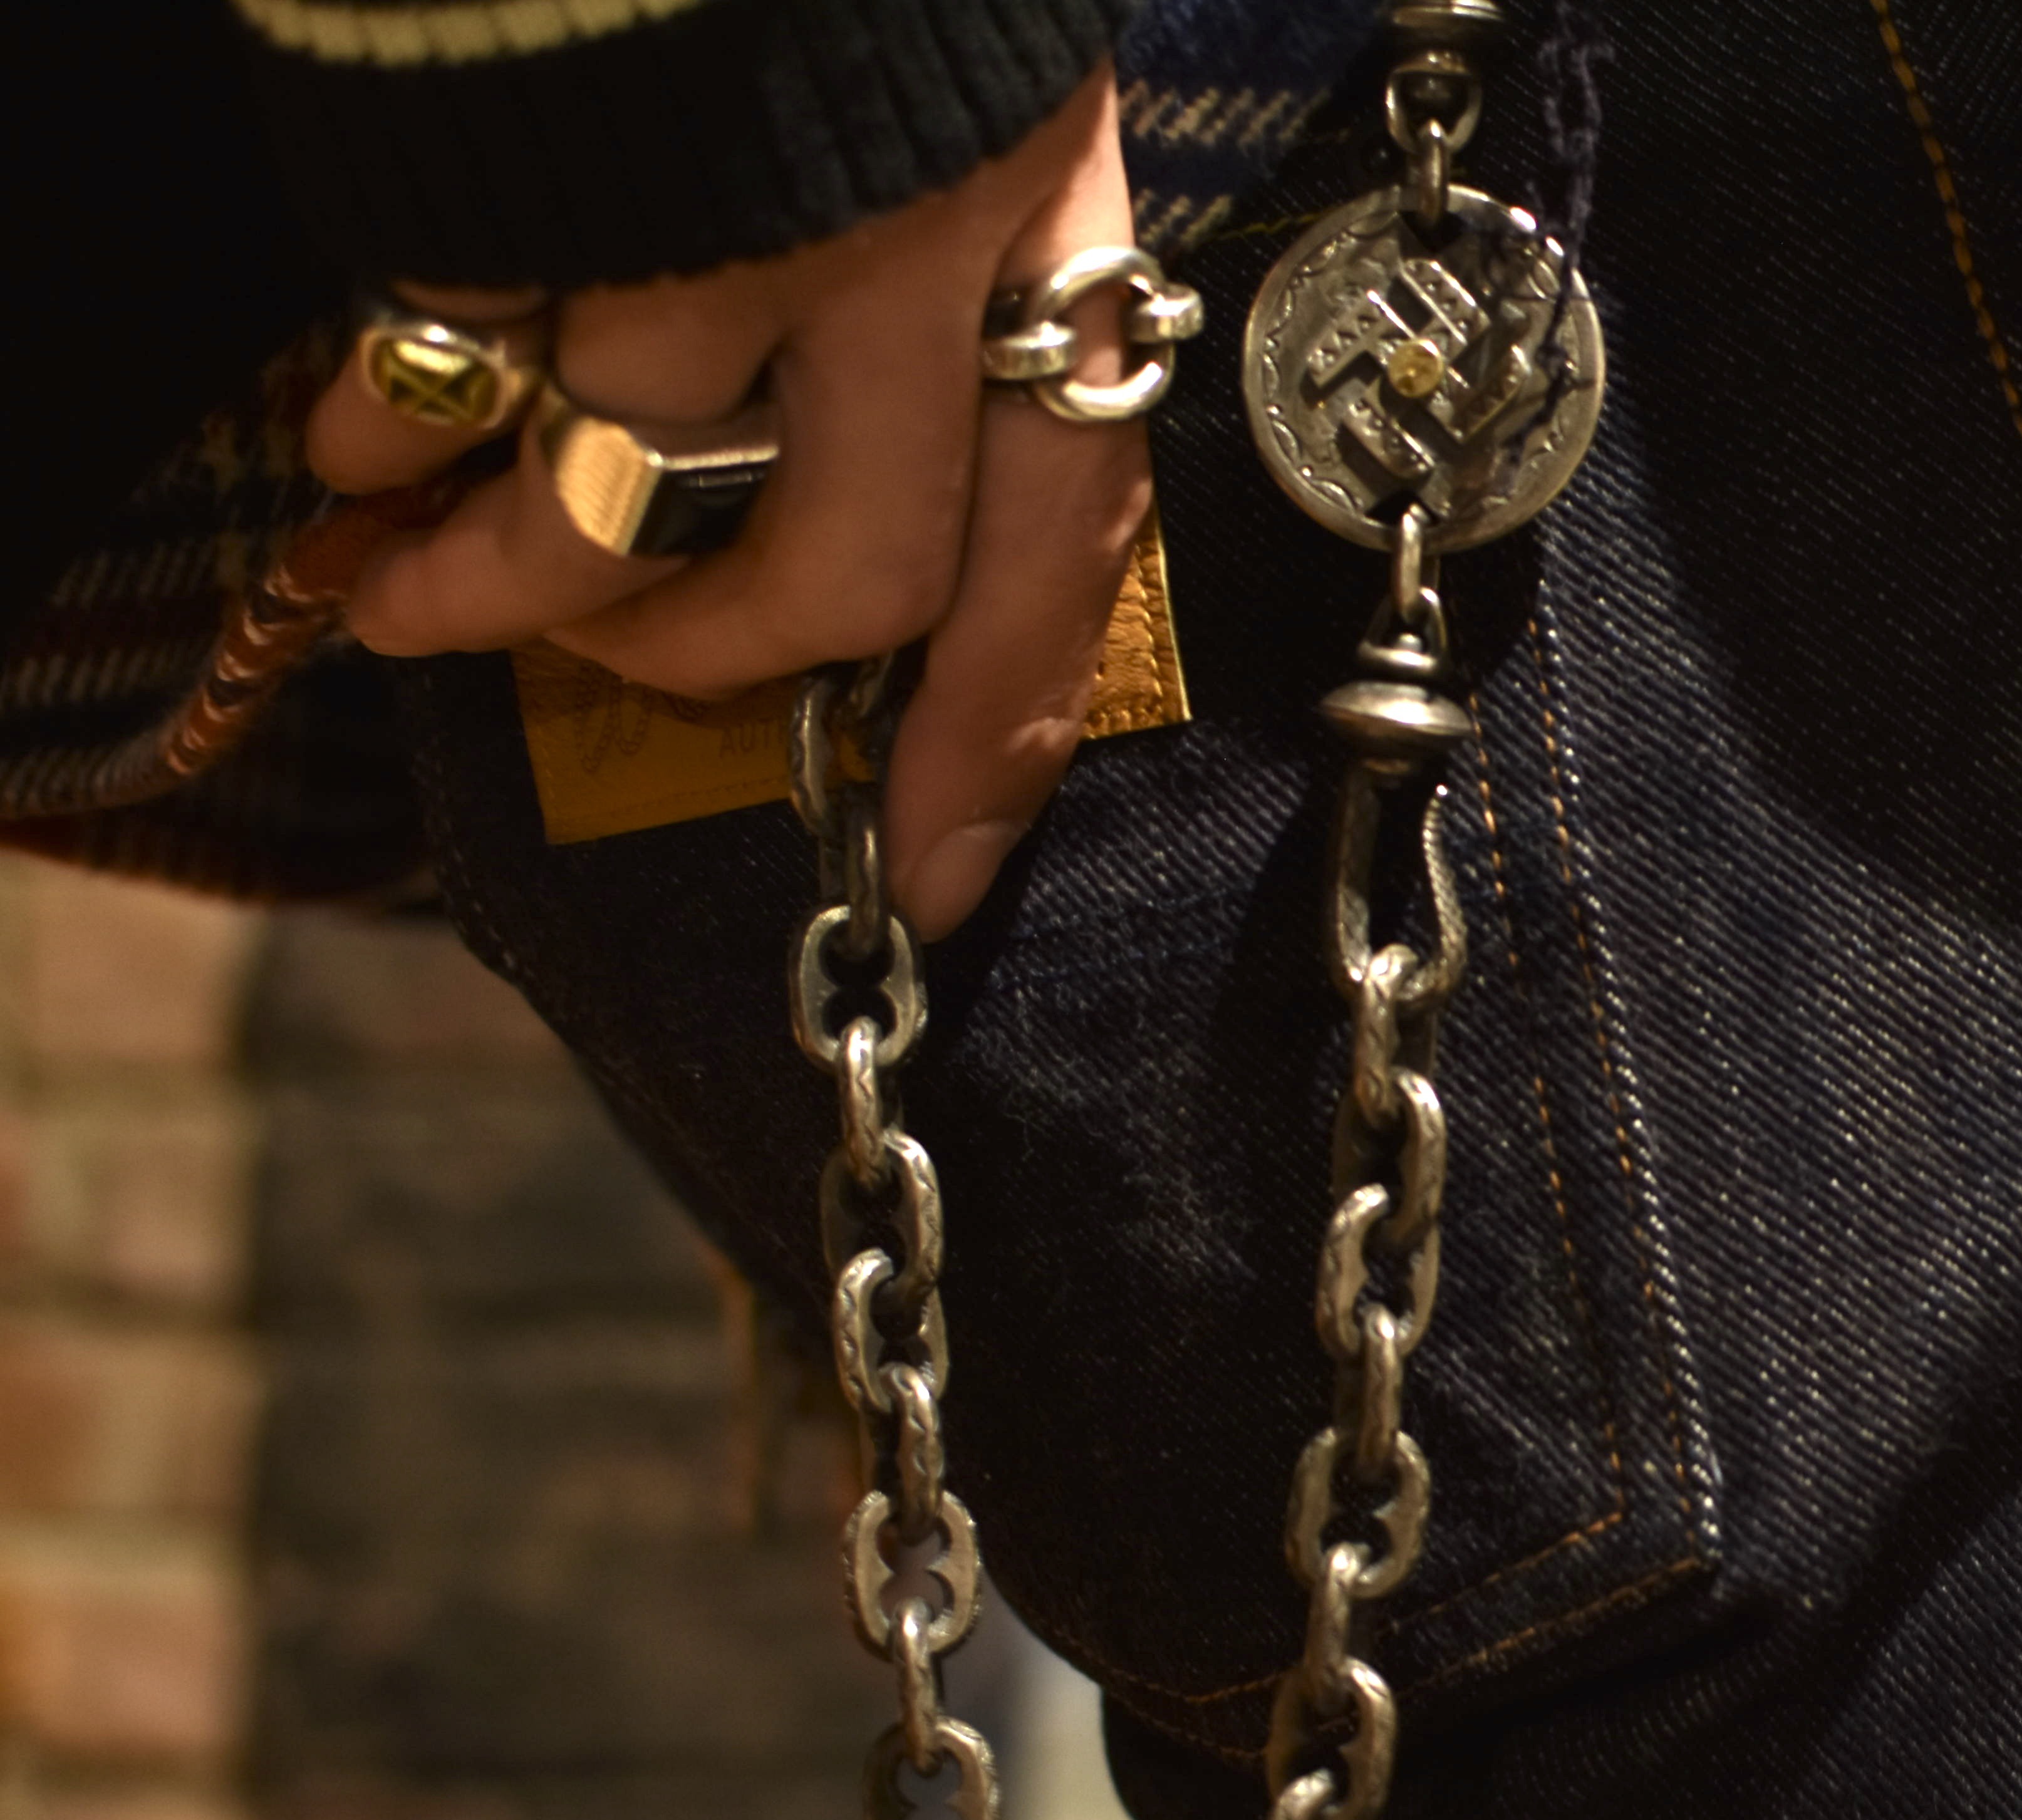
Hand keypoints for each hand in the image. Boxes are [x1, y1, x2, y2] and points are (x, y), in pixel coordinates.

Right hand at [307, 69, 1153, 938]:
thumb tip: (820, 560)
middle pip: (853, 568)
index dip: (992, 740)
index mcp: (1049, 231)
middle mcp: (940, 237)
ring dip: (503, 568)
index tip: (934, 886)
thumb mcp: (959, 127)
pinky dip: (404, 422)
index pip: (1065, 554)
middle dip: (698, 664)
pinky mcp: (592, 151)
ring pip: (633, 471)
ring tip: (399, 587)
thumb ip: (931, 326)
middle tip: (592, 674)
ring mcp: (766, 195)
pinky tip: (352, 442)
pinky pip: (487, 344)